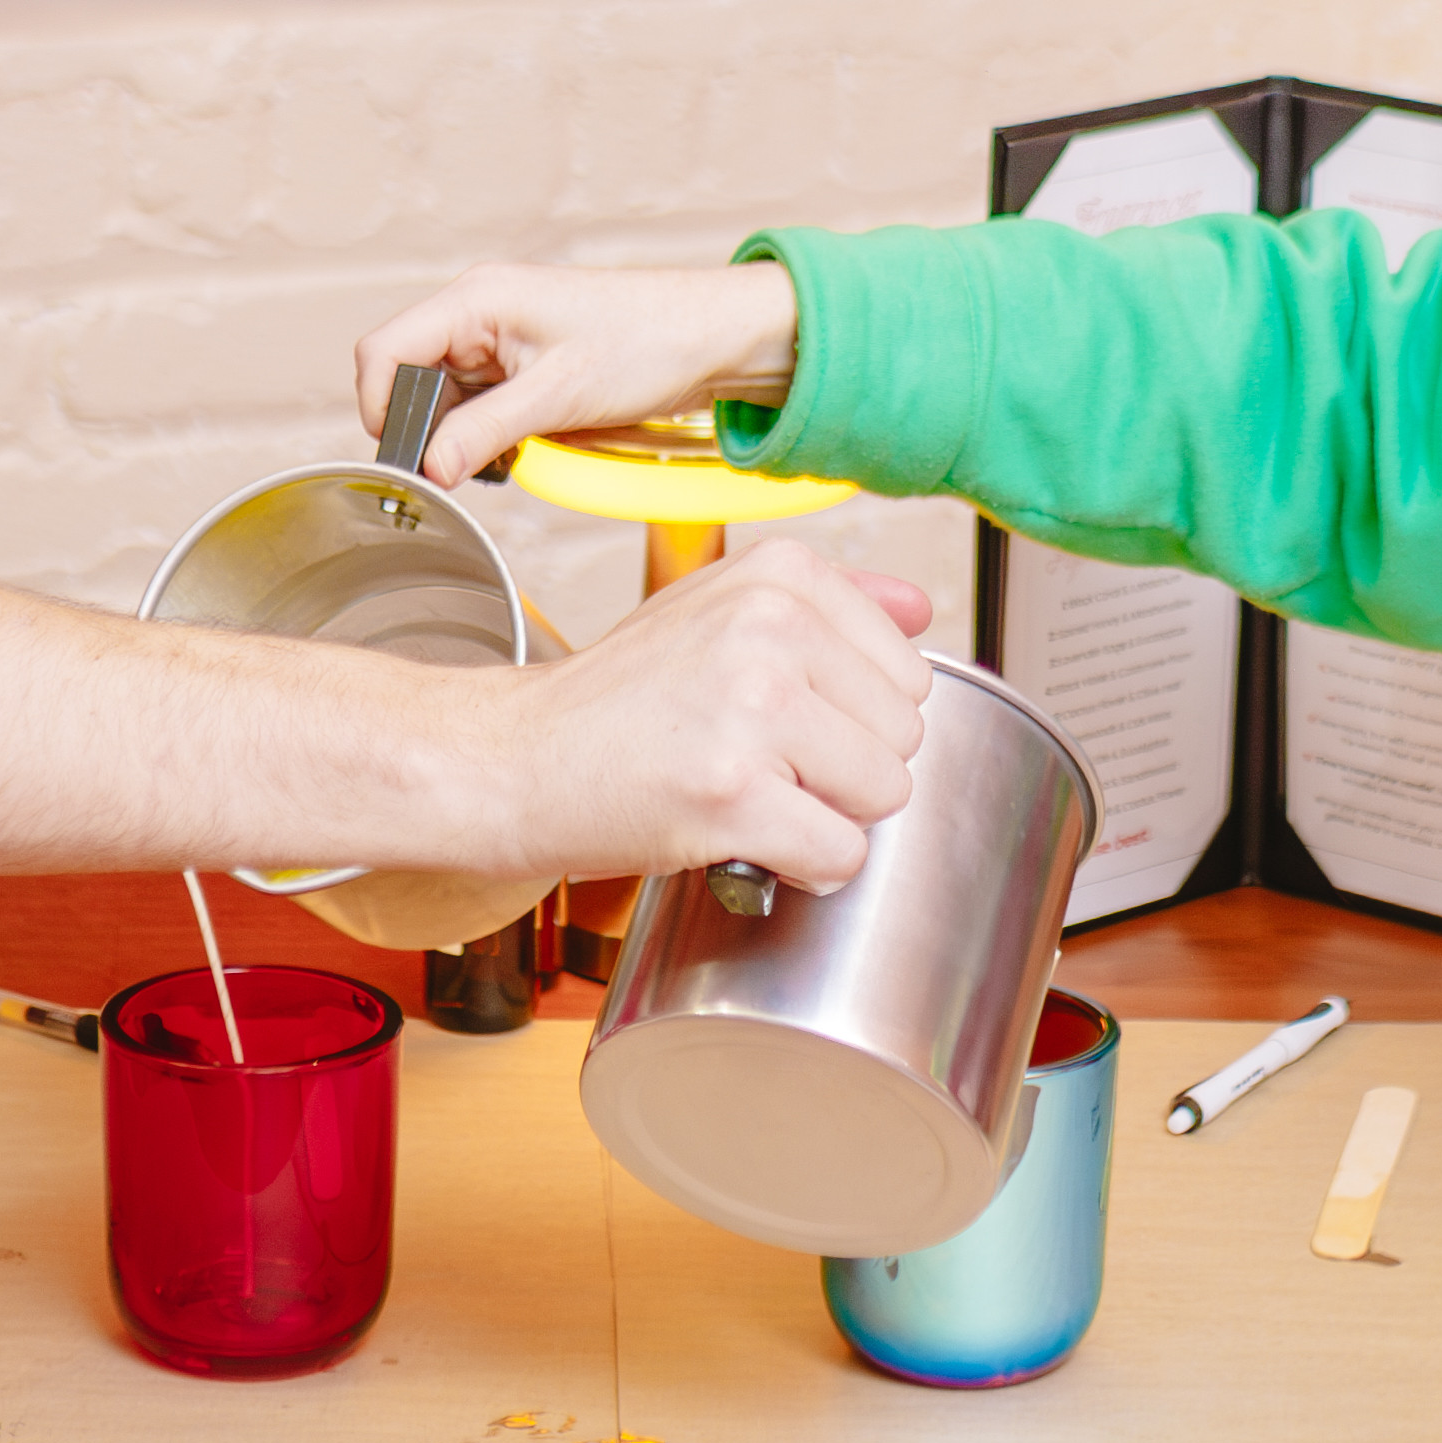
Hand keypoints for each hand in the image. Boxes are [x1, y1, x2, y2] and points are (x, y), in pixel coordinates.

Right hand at [360, 260, 804, 484]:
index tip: (407, 458)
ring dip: (454, 431)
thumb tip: (429, 469)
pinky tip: (513, 448)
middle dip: (418, 425)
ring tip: (497, 455)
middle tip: (453, 468)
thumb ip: (482, 432)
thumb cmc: (648, 344)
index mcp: (476, 299)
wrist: (713, 338)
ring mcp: (498, 334)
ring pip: (438, 392)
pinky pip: (474, 399)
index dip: (382, 408)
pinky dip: (481, 429)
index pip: (383, 350)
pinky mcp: (520, 359)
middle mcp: (477, 309)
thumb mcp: (558, 397)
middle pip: (403, 373)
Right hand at [482, 532, 931, 888]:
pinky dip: (804, 868)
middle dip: (844, 769)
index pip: (908, 671)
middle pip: (904, 736)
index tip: (781, 718)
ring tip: (749, 794)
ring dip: (826, 816)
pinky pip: (840, 854)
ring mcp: (751, 709)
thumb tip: (924, 607)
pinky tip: (748, 841)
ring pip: (884, 795)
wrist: (517, 759)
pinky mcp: (732, 794)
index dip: (852, 715)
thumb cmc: (618, 698)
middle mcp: (771, 627)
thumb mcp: (718, 611)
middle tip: (756, 761)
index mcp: (780, 575)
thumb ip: (829, 604)